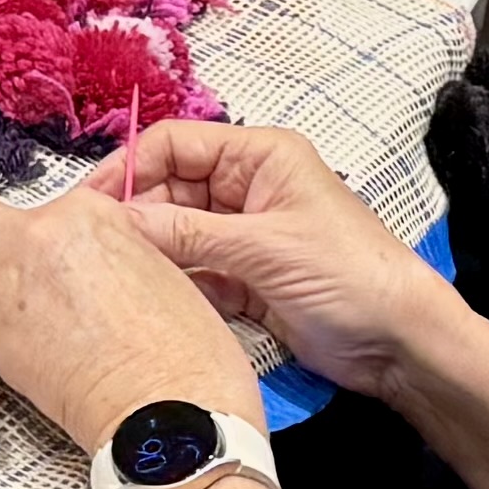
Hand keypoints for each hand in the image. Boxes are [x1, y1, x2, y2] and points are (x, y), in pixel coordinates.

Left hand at [0, 183, 261, 450]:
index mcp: (84, 211)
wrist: (168, 410)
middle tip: (12, 280)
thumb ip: (107, 249)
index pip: (38, 209)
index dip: (42, 241)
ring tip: (11, 318)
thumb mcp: (158, 268)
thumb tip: (89, 264)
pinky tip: (27, 357)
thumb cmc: (186, 350)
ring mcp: (4, 283)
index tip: (54, 266)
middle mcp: (34, 235)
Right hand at [76, 118, 465, 402]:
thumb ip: (187, 233)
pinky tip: (140, 296)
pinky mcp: (242, 278)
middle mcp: (246, 187)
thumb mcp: (264, 248)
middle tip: (90, 247)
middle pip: (168, 187)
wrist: (400, 343)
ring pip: (174, 232)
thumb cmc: (348, 274)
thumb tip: (116, 222)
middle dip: (133, 213)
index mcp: (259, 156)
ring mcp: (243, 234)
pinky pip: (190, 270)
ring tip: (105, 274)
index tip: (88, 204)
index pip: (175, 144)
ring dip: (147, 251)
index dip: (129, 168)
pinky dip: (168, 281)